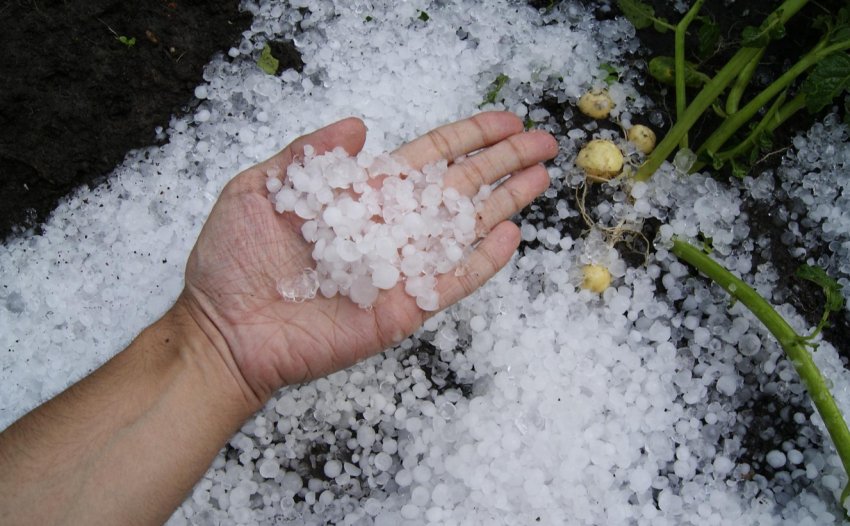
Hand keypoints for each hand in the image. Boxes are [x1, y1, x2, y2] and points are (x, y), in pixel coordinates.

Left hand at [178, 112, 557, 402]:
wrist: (223, 330)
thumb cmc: (233, 261)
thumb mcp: (259, 189)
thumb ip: (309, 154)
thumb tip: (359, 122)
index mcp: (362, 195)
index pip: (428, 159)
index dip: (468, 138)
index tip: (506, 121)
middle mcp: (389, 228)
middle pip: (459, 188)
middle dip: (502, 163)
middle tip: (545, 141)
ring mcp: (400, 269)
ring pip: (463, 230)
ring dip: (504, 203)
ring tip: (542, 178)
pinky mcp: (402, 308)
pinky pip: (451, 282)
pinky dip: (482, 262)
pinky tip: (511, 236)